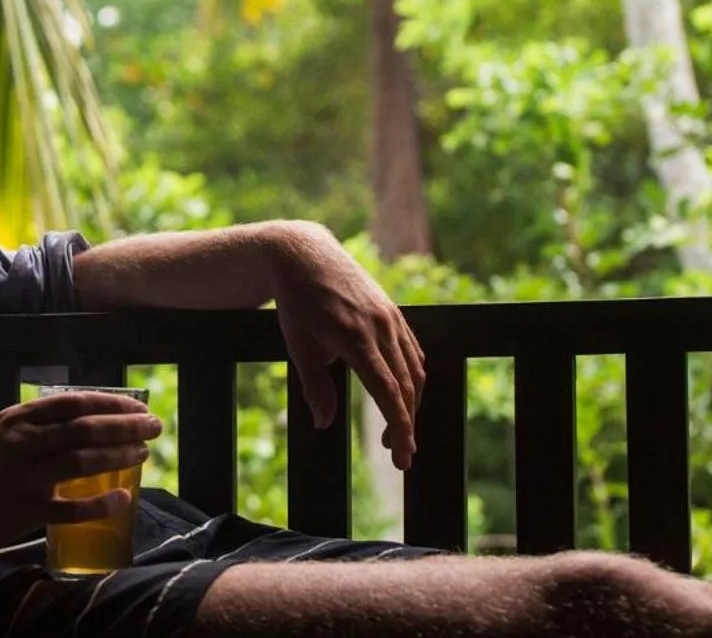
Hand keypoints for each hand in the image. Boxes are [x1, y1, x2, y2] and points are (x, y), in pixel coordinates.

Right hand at [0, 389, 160, 556]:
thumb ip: (35, 426)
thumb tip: (84, 421)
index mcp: (17, 420)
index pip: (73, 403)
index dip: (111, 402)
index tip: (138, 405)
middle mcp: (21, 443)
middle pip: (84, 428)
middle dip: (125, 425)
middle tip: (153, 426)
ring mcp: (22, 478)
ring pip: (81, 461)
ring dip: (118, 456)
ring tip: (142, 454)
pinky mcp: (23, 512)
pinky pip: (69, 508)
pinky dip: (99, 503)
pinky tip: (122, 498)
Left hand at [269, 222, 424, 469]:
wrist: (304, 254)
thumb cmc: (296, 303)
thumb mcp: (298, 346)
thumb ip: (314, 386)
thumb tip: (324, 423)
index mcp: (355, 338)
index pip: (387, 391)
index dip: (399, 426)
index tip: (402, 457)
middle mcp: (380, 327)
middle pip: (406, 386)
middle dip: (406, 424)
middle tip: (398, 455)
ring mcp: (390, 317)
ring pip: (415, 369)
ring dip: (410, 404)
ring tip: (395, 431)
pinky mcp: (393, 311)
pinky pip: (412, 350)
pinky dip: (413, 377)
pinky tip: (404, 395)